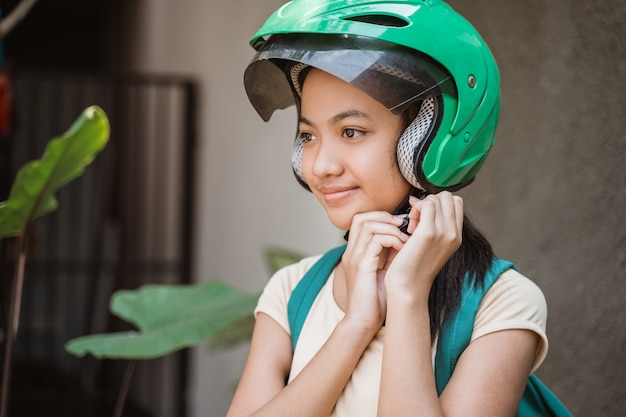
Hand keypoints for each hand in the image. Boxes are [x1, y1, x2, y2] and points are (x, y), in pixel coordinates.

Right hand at [340, 211, 408, 331]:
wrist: (363, 322)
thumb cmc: (375, 301)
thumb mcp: (385, 272)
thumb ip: (390, 255)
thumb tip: (407, 239)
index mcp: (356, 252)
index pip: (362, 220)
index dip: (381, 217)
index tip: (400, 225)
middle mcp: (352, 252)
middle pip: (362, 218)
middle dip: (386, 217)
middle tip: (403, 227)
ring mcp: (355, 258)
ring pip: (369, 225)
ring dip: (391, 228)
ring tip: (405, 239)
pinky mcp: (362, 266)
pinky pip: (376, 240)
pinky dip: (392, 240)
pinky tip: (402, 248)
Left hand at [385, 191, 463, 298]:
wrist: (408, 288)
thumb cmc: (412, 266)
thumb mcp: (428, 243)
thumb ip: (430, 223)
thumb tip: (416, 200)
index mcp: (456, 236)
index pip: (456, 202)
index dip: (438, 203)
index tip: (423, 216)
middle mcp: (454, 234)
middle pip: (447, 197)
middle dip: (430, 202)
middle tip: (417, 220)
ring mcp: (444, 232)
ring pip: (437, 198)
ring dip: (422, 206)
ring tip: (413, 225)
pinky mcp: (429, 232)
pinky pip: (426, 203)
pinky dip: (415, 208)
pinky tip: (409, 226)